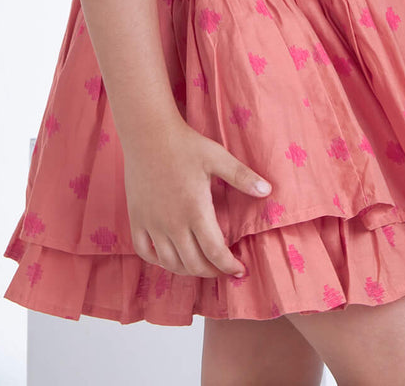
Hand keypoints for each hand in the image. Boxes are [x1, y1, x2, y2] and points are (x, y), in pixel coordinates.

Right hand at [123, 120, 272, 278]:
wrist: (147, 132)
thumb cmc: (185, 144)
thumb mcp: (217, 157)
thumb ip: (242, 176)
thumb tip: (268, 191)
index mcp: (195, 211)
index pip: (215, 253)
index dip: (229, 267)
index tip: (240, 270)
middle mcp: (172, 223)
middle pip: (194, 264)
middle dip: (212, 271)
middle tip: (223, 268)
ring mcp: (152, 223)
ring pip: (170, 263)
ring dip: (188, 270)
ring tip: (201, 264)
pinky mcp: (136, 218)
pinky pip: (144, 251)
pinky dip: (159, 261)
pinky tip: (170, 256)